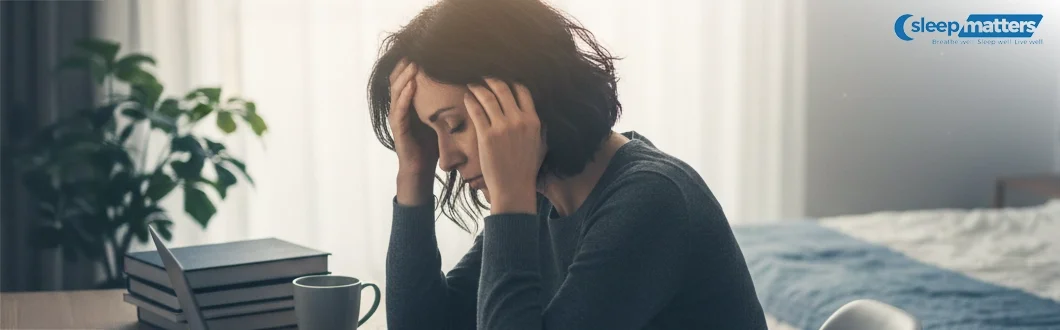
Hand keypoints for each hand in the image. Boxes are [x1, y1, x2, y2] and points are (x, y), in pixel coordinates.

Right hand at [389, 59, 437, 204]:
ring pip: (397, 91)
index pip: (409, 78)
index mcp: (410, 105)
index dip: (414, 64)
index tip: (425, 49)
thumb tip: (466, 86)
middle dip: (407, 65)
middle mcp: (401, 108)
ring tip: (413, 63)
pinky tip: (411, 85)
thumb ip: (446, 104)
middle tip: (415, 50)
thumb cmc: (432, 146)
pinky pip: (399, 109)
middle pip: (399, 80)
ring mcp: (397, 118)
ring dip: (405, 76)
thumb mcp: (440, 120)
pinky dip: (405, 96)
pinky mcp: (398, 129)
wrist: (421, 170)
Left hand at [465, 78, 543, 213]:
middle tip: (483, 76)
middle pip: (503, 88)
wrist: (514, 187)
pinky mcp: (486, 135)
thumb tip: (536, 112)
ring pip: (487, 96)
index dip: (511, 80)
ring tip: (472, 84)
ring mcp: (502, 127)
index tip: (502, 78)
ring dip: (478, 87)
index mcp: (533, 120)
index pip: (522, 90)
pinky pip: (476, 110)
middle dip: (491, 78)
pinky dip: (470, 100)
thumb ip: (539, 126)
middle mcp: (518, 120)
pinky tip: (467, 97)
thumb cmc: (526, 168)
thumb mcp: (540, 144)